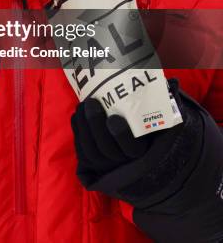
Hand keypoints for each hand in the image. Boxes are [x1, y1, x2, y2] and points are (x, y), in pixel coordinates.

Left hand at [71, 79, 222, 239]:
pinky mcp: (91, 164)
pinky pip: (81, 149)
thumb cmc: (148, 128)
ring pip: (91, 149)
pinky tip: (78, 114)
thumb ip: (165, 105)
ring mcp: (106, 166)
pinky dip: (78, 131)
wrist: (133, 153)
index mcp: (142, 155)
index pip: (131, 150)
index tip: (113, 118)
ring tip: (84, 105)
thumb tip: (172, 84)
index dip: (120, 135)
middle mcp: (123, 164)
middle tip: (92, 102)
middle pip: (106, 149)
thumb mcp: (160, 120)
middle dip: (96, 125)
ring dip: (84, 126)